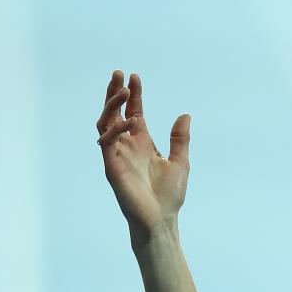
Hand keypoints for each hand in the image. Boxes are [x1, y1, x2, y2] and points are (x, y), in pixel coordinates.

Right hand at [96, 70, 190, 235]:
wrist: (161, 218)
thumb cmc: (169, 195)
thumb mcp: (180, 162)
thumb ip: (180, 139)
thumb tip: (185, 115)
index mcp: (143, 143)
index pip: (134, 113)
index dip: (134, 95)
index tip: (134, 77)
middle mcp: (127, 146)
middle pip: (116, 113)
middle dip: (115, 93)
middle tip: (118, 73)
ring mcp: (117, 154)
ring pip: (106, 122)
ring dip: (112, 105)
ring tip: (122, 89)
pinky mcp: (111, 166)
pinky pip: (107, 142)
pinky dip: (115, 130)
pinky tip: (126, 122)